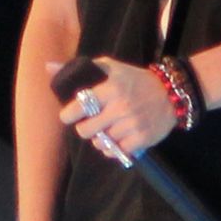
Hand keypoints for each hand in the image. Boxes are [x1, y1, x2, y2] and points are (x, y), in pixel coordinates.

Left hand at [57, 57, 175, 156]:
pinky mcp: (142, 139)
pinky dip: (113, 149)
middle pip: (86, 130)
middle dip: (85, 129)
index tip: (69, 115)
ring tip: (107, 130)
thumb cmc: (135, 80)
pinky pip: (116, 152)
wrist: (171, 93)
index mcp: (111, 88)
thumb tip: (49, 67)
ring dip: (100, 139)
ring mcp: (132, 125)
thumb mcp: (111, 68)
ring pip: (101, 143)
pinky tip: (117, 139)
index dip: (69, 114)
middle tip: (90, 123)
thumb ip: (80, 68)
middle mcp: (121, 107)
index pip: (80, 105)